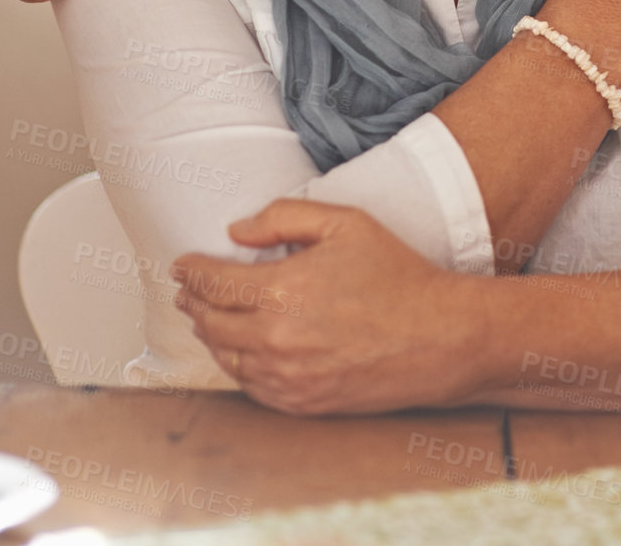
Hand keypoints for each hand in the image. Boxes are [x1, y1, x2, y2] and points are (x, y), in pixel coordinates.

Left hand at [172, 200, 484, 414]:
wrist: (439, 337)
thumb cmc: (398, 275)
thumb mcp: (346, 223)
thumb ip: (285, 216)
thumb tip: (237, 231)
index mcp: (282, 290)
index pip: (213, 283)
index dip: (191, 271)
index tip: (181, 264)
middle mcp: (275, 340)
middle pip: (210, 322)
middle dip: (193, 302)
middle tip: (186, 290)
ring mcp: (286, 377)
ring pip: (226, 357)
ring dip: (209, 334)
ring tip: (205, 317)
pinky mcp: (301, 403)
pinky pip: (250, 386)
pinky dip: (235, 365)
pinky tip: (237, 350)